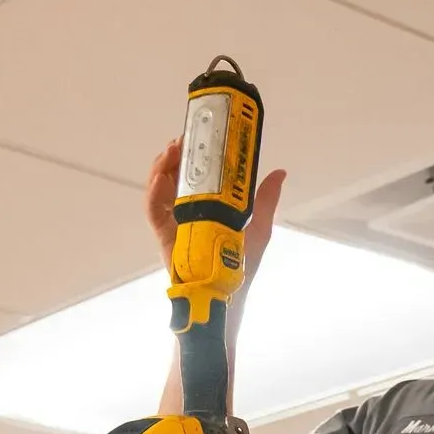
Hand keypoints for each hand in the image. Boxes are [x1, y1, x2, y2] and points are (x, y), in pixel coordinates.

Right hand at [145, 138, 287, 289]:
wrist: (226, 297)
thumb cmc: (241, 266)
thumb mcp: (259, 227)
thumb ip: (266, 200)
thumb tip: (280, 172)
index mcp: (207, 208)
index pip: (195, 176)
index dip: (193, 156)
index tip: (198, 137)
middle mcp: (187, 212)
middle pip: (174, 178)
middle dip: (175, 157)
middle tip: (183, 140)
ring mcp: (174, 223)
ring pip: (160, 189)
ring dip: (162, 168)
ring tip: (171, 151)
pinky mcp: (164, 236)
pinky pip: (153, 212)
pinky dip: (153, 194)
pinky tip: (160, 179)